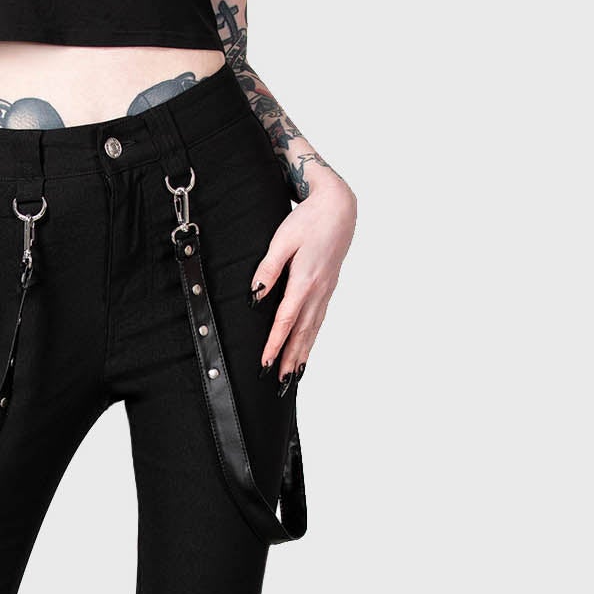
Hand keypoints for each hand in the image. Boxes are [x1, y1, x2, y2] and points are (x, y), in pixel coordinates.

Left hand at [250, 178, 356, 378]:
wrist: (339, 209)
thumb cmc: (308, 221)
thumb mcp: (282, 240)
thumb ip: (268, 270)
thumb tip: (254, 296)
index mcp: (305, 280)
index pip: (286, 319)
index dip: (275, 343)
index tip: (265, 362)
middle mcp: (318, 291)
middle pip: (302, 332)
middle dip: (290, 358)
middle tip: (280, 383)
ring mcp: (326, 291)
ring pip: (313, 329)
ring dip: (302, 354)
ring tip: (292, 376)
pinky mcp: (328, 289)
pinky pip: (319, 320)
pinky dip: (312, 339)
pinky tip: (306, 350)